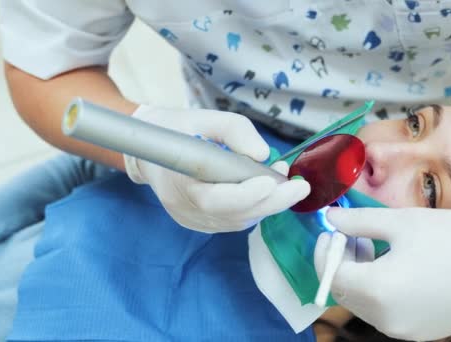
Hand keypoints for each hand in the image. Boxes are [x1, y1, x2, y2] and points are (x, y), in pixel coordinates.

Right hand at [124, 105, 310, 232]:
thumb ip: (234, 130)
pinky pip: (236, 221)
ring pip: (239, 221)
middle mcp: (185, 209)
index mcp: (177, 182)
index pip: (213, 200)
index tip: (271, 180)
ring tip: (287, 182)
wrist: (150, 151)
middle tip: (300, 187)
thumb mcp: (203, 117)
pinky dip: (257, 207)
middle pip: (233, 215)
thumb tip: (262, 154)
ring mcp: (193, 220)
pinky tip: (270, 191)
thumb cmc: (178, 131)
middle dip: (272, 201)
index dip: (244, 194)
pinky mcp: (203, 223)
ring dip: (268, 204)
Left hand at [314, 207, 450, 339]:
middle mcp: (385, 318)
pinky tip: (393, 267)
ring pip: (363, 304)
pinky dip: (378, 292)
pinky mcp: (419, 332)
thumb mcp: (399, 222)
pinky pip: (385, 313)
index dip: (325, 252)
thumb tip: (331, 218)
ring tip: (374, 247)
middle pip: (344, 292)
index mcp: (377, 290)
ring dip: (359, 277)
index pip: (331, 274)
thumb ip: (357, 222)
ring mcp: (403, 330)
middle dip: (341, 263)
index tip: (329, 232)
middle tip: (351, 236)